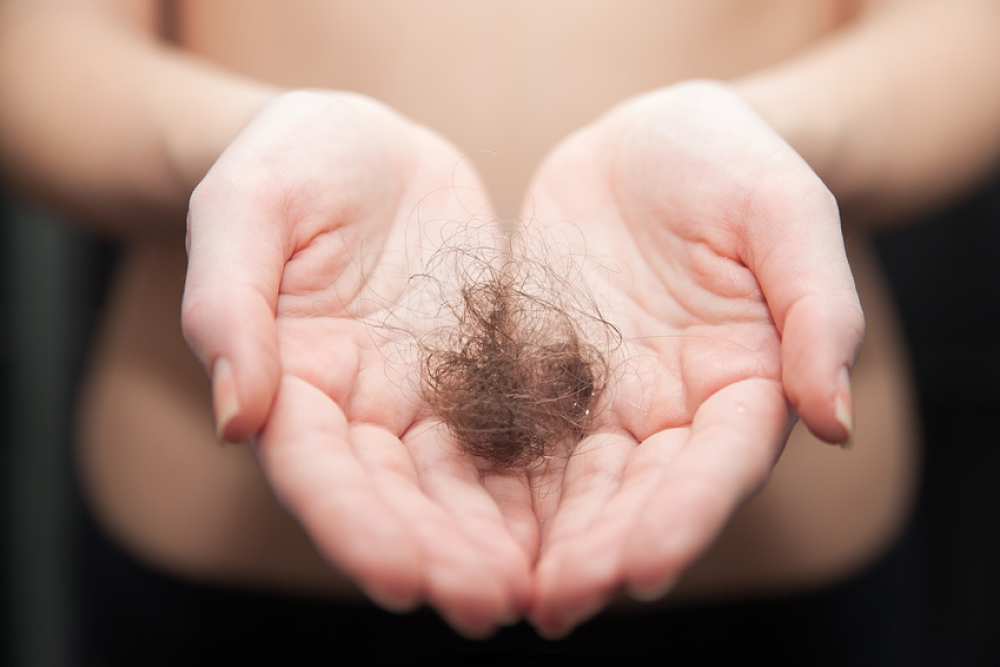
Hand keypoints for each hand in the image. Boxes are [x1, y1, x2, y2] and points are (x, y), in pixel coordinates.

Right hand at [181, 91, 533, 635]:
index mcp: (290, 379)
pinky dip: (538, 484)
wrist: (363, 146)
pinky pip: (513, 437)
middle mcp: (357, 408)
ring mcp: (422, 398)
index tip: (399, 580)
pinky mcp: (481, 375)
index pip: (316, 470)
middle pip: (396, 498)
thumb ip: (228, 305)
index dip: (355, 527)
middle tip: (490, 606)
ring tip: (539, 591)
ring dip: (493, 542)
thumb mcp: (246, 209)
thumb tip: (236, 416)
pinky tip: (579, 523)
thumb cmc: (286, 164)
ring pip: (459, 486)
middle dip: (439, 555)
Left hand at [518, 81, 864, 634]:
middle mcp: (671, 409)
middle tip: (557, 603)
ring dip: (541, 542)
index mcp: (742, 382)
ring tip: (501, 593)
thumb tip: (834, 418)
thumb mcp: (785, 211)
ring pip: (573, 487)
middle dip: (600, 551)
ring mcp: (603, 399)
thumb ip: (817, 308)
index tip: (641, 567)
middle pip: (640, 495)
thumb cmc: (734, 163)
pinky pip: (514, 438)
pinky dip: (490, 485)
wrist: (651, 141)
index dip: (684, 517)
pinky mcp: (541, 378)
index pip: (718, 464)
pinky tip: (453, 522)